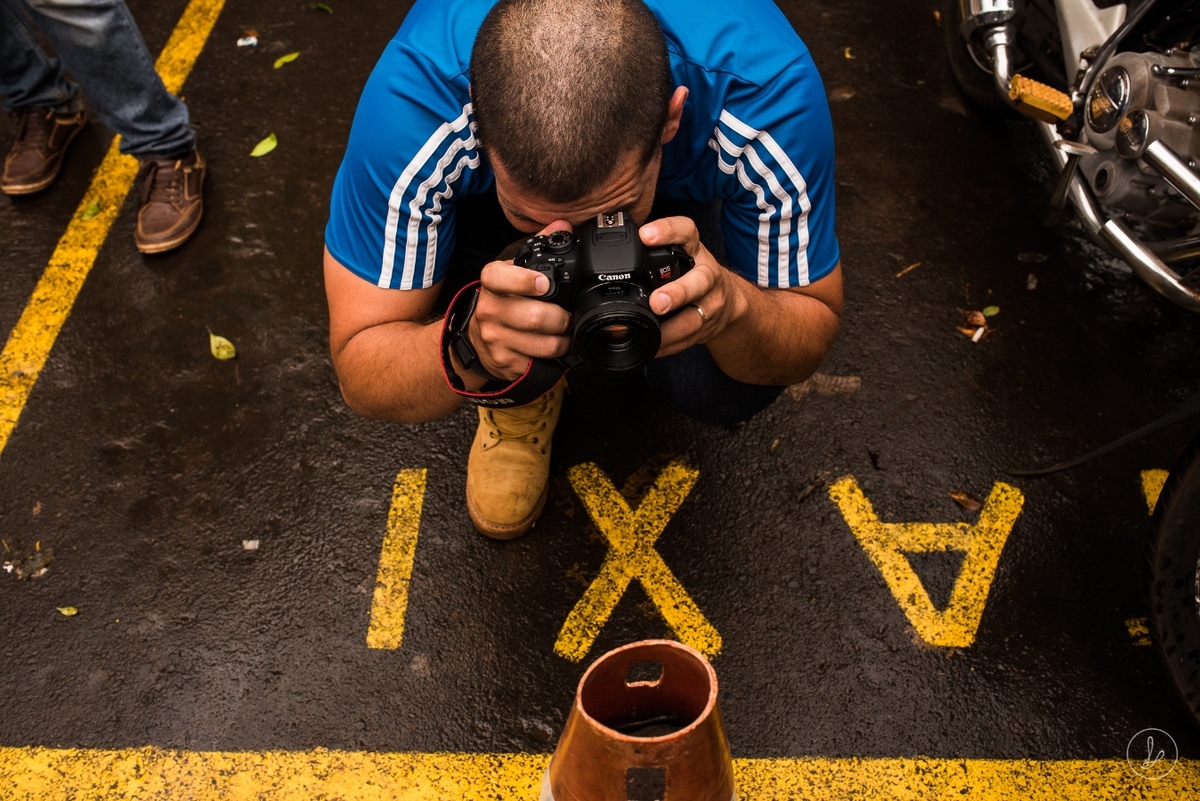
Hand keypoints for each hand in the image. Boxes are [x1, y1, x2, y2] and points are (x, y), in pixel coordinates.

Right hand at [469, 221, 574, 379]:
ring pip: (543, 345)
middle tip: (570, 318)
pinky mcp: (503, 362)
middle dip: (562, 319)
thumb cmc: (503, 300)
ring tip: (567, 334)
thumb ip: (540, 246)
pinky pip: (540, 364)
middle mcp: (489, 310)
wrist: (477, 337)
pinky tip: (555, 350)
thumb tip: (564, 225)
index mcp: (492, 283)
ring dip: (564, 342)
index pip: (500, 278)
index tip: (544, 284)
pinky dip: (555, 359)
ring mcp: (494, 339)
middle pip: (535, 318)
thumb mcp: (514, 271)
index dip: (524, 281)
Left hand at [640, 215, 741, 357]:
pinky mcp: (709, 327)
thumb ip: (651, 250)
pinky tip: (654, 347)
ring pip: (694, 318)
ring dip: (671, 330)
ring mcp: (711, 304)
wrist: (728, 301)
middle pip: (699, 281)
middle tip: (657, 302)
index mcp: (694, 250)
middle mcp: (707, 275)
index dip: (667, 231)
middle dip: (678, 293)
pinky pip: (688, 340)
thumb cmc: (693, 274)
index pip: (686, 231)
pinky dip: (669, 346)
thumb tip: (608, 247)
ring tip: (653, 334)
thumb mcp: (679, 254)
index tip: (645, 235)